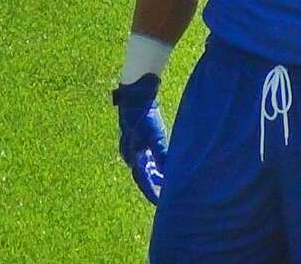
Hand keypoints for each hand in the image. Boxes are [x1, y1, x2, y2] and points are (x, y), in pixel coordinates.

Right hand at [112, 73, 169, 204]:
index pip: (143, 181)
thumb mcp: (155, 138)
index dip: (153, 192)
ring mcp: (133, 145)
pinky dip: (154, 160)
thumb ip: (162, 155)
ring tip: (167, 177)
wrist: (136, 97)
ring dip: (155, 171)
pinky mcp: (137, 137)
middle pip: (143, 174)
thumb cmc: (145, 118)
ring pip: (145, 164)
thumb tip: (169, 173)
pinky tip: (162, 159)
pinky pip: (146, 154)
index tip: (162, 203)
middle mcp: (131, 153)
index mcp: (133, 156)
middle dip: (154, 183)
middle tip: (166, 192)